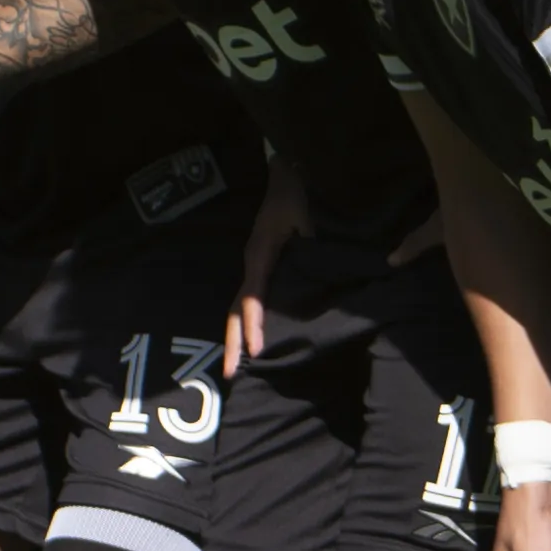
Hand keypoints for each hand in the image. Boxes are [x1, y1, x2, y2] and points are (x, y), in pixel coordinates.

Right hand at [223, 161, 309, 374]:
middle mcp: (251, 265)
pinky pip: (248, 301)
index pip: (253, 297)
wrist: (283, 176)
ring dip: (236, 337)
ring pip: (238, 308)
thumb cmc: (294, 196)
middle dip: (233, 342)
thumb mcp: (304, 217)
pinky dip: (246, 324)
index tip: (257, 350)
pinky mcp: (260, 268)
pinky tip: (250, 342)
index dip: (254, 324)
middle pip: (235, 310)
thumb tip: (319, 272)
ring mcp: (253, 267)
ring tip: (236, 367)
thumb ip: (310, 243)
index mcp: (260, 255)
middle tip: (232, 374)